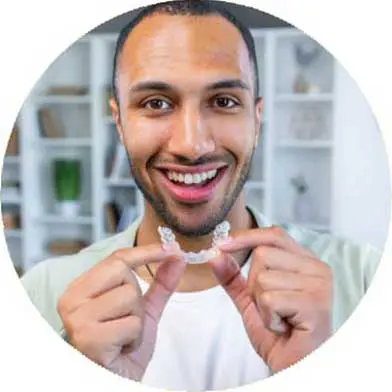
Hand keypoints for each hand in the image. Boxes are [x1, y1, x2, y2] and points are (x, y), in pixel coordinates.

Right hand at [57, 244, 185, 380]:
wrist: (116, 381)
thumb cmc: (124, 347)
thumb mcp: (144, 310)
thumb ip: (160, 283)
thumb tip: (177, 256)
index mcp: (82, 288)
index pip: (116, 258)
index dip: (147, 251)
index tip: (172, 248)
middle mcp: (73, 299)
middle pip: (123, 271)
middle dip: (137, 297)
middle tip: (127, 319)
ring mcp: (77, 318)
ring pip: (130, 296)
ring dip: (137, 320)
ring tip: (123, 335)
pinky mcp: (87, 338)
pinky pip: (131, 324)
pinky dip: (134, 338)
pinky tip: (120, 348)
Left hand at [209, 226, 331, 372]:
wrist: (294, 366)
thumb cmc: (278, 333)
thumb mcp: (250, 299)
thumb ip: (233, 276)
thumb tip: (215, 254)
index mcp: (305, 262)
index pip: (273, 235)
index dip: (246, 237)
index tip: (221, 245)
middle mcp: (317, 268)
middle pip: (263, 255)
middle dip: (254, 285)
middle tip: (271, 308)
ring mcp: (319, 284)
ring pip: (263, 278)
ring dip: (260, 304)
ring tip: (279, 318)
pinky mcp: (315, 303)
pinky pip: (269, 299)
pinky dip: (267, 318)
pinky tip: (284, 327)